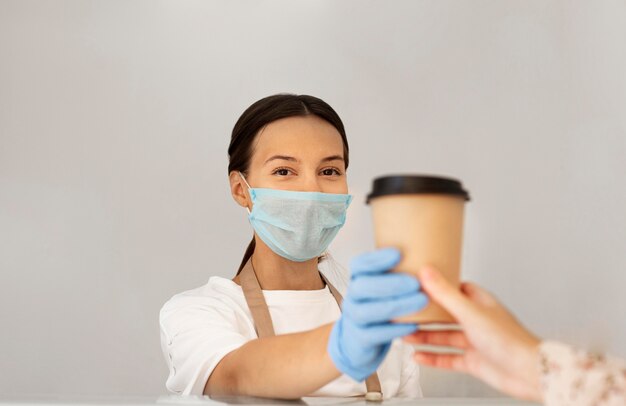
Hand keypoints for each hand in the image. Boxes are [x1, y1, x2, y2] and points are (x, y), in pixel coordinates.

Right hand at [327, 248, 427, 380]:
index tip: (398, 253)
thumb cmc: (379, 307)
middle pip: (364, 286)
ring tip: (422, 301)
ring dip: (397, 305)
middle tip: (416, 283)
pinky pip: (375, 334)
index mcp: (359, 278)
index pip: (360, 264)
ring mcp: (354, 318)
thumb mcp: (384, 287)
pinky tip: (414, 325)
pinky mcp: (360, 338)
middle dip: (391, 283)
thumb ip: (399, 273)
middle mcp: (353, 296)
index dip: (377, 259)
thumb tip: (431, 259)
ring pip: (369, 311)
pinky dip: (395, 329)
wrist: (359, 340)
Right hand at [403, 266, 541, 401]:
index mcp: (480, 302)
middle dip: (425, 315)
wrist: (528, 373)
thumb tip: (427, 271)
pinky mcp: (473, 361)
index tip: (419, 283)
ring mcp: (474, 342)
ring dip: (425, 336)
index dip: (437, 286)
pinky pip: (447, 358)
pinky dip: (432, 358)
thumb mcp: (470, 312)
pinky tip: (419, 357)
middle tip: (406, 312)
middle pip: (445, 314)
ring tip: (405, 334)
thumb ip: (445, 293)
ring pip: (443, 336)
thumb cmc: (510, 340)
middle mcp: (477, 320)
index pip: (455, 288)